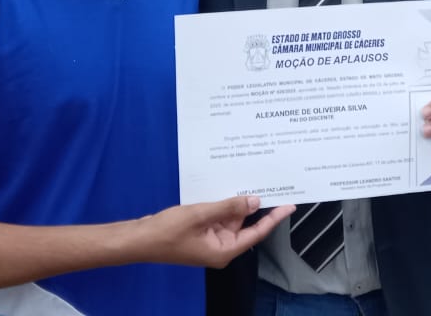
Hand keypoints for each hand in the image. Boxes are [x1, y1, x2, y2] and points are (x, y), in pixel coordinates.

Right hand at [139, 196, 293, 268]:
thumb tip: (253, 201)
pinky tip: (229, 186)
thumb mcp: (201, 215)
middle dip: (255, 204)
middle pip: (245, 224)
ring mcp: (211, 239)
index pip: (257, 232)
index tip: (290, 205)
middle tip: (272, 183)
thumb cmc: (168, 231)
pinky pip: (219, 215)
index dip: (274, 218)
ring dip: (238, 201)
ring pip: (231, 217)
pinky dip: (224, 202)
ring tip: (252, 179)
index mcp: (225, 250)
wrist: (140, 238)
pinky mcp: (201, 231)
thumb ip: (229, 207)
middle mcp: (221, 247)